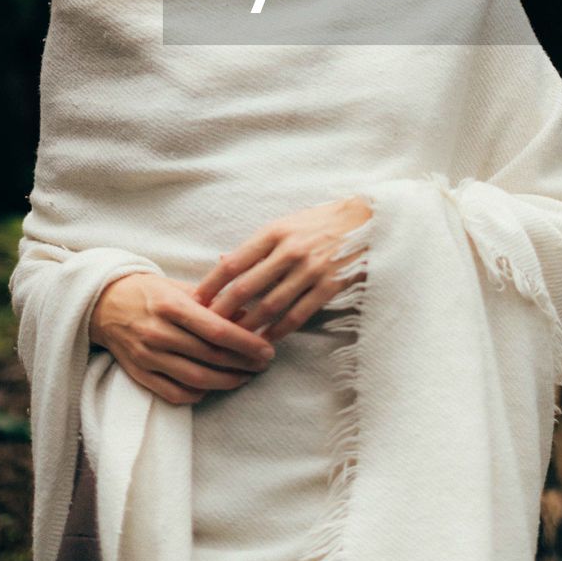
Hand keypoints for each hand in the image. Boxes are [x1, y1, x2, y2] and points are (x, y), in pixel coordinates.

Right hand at [89, 272, 276, 405]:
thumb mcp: (179, 287)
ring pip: (196, 379)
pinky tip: (213, 387)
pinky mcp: (139, 374)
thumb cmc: (149, 292)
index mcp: (170, 306)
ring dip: (226, 382)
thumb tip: (248, 316)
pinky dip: (198, 394)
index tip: (267, 349)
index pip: (217, 330)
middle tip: (264, 364)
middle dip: (243, 363)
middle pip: (210, 356)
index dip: (246, 343)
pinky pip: (174, 393)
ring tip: (245, 376)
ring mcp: (147, 356)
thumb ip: (212, 302)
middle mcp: (158, 333)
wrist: (104, 304)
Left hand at [193, 197, 371, 344]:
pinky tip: (266, 340)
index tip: (195, 301)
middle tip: (206, 328)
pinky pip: (298, 315)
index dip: (211, 285)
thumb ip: (256, 245)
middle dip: (223, 311)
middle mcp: (290, 250)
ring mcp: (311, 269)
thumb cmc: (319, 222)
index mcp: (274, 232)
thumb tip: (222, 260)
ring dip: (249, 326)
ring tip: (233, 340)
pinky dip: (279, 331)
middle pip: (246, 288)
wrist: (366, 220)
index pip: (233, 263)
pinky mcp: (329, 285)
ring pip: (270, 306)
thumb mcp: (285, 224)